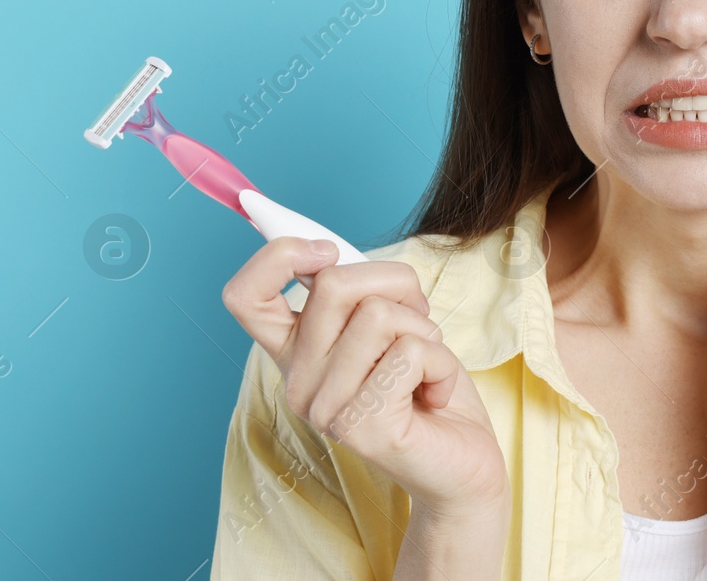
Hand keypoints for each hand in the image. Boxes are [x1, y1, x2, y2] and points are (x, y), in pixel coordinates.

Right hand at [220, 237, 508, 518]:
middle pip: (334, 284)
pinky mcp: (364, 428)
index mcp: (295, 351)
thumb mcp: (389, 321)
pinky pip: (412, 352)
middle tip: (415, 319)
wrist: (462, 461)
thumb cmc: (426, 384)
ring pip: (380, 314)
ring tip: (425, 365)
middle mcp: (298, 381)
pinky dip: (442, 362)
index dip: (278, 255)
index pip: (244, 295)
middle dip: (396, 284)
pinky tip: (436, 394)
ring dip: (424, 328)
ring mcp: (326, 409)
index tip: (327, 252)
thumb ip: (357, 288)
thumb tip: (327, 245)